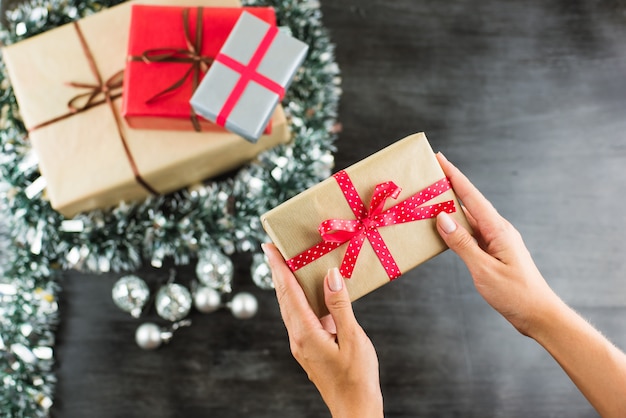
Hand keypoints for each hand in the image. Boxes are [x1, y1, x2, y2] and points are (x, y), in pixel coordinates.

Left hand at [262, 243, 383, 417]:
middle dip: (277, 272)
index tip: (269, 248)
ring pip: (290, 308)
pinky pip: (300, 317)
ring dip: (286, 285)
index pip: (288, 292)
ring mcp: (302, 344)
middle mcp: (298, 337)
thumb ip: (340, 306)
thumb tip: (330, 276)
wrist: (355, 409)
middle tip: (272, 249)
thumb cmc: (357, 377)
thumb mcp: (353, 338)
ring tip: (286, 265)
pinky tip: (310, 293)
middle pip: (284, 298)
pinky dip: (300, 299)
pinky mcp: (309, 348)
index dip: (278, 267)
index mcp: (306, 333)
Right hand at [434, 152, 559, 335]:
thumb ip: (462, 244)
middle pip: (469, 203)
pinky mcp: (494, 252)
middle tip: (429, 176)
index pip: (472, 196)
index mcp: (498, 229)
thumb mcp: (484, 269)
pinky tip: (444, 230)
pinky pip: (471, 234)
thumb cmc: (515, 294)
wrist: (538, 314)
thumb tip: (443, 219)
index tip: (440, 159)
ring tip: (430, 200)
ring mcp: (497, 241)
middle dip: (450, 187)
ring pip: (469, 219)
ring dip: (451, 209)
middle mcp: (498, 230)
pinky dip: (456, 229)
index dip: (455, 176)